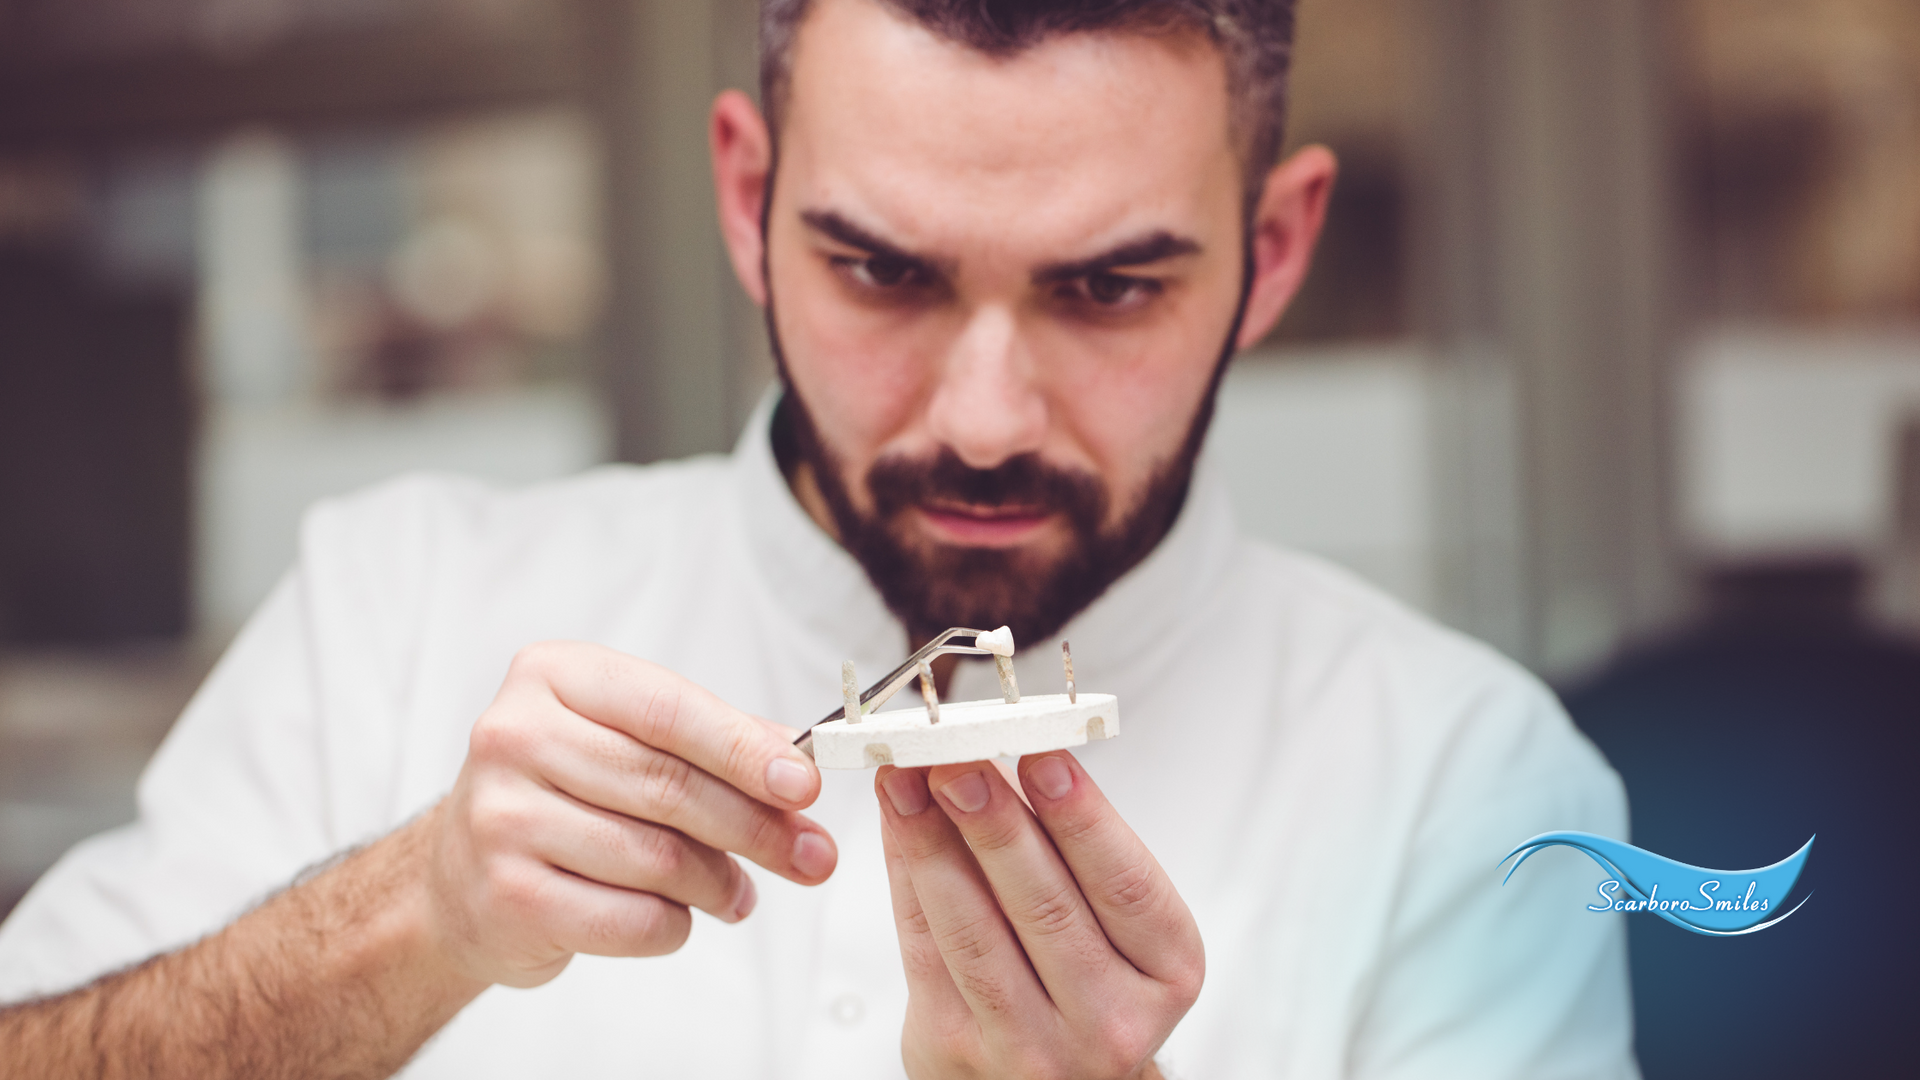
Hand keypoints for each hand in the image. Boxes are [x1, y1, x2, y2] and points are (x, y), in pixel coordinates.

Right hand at [424, 641, 837, 986]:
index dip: (746, 750)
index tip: (806, 786)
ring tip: (739, 894)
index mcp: (553, 677)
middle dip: (756, 827)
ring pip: (656, 858)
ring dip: (719, 883)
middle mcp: (514, 736)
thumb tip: (799, 763)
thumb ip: (711, 743)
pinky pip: (630, 919)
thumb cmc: (561, 795)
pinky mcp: (505, 895)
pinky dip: (674, 925)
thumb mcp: (625, 741)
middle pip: (668, 786)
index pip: (669, 710)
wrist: (458, 879)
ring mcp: (501, 818)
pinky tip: (678, 917)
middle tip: (811, 856)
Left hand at [876, 753, 1202, 1079]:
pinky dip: (906, 879)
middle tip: (957, 760)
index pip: (1126, 883)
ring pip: (975, 933)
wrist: (1046, 1079)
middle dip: (994, 822)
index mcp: (1165, 971)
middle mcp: (1109, 1018)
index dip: (1081, 815)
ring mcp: (1033, 1045)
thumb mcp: (1111, 921)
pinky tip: (897, 828)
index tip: (1041, 755)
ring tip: (907, 782)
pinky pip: (926, 951)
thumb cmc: (1085, 982)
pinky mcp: (958, 1049)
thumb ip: (1067, 848)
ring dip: (933, 845)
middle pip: (1046, 906)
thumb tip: (1001, 760)